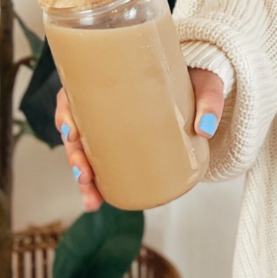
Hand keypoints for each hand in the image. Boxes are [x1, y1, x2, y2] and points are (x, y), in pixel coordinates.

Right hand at [55, 68, 225, 211]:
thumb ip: (210, 101)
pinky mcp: (124, 140)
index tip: (72, 131)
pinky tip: (95, 200)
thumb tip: (205, 128)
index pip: (77, 90)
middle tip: (84, 172)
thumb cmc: (200, 78)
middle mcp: (108, 100)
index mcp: (117, 77)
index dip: (66, 111)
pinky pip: (100, 160)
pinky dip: (95, 181)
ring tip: (91, 195)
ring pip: (84, 148)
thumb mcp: (206, 84)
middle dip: (73, 153)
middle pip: (75, 125)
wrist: (206, 88)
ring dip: (80, 173)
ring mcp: (113, 122)